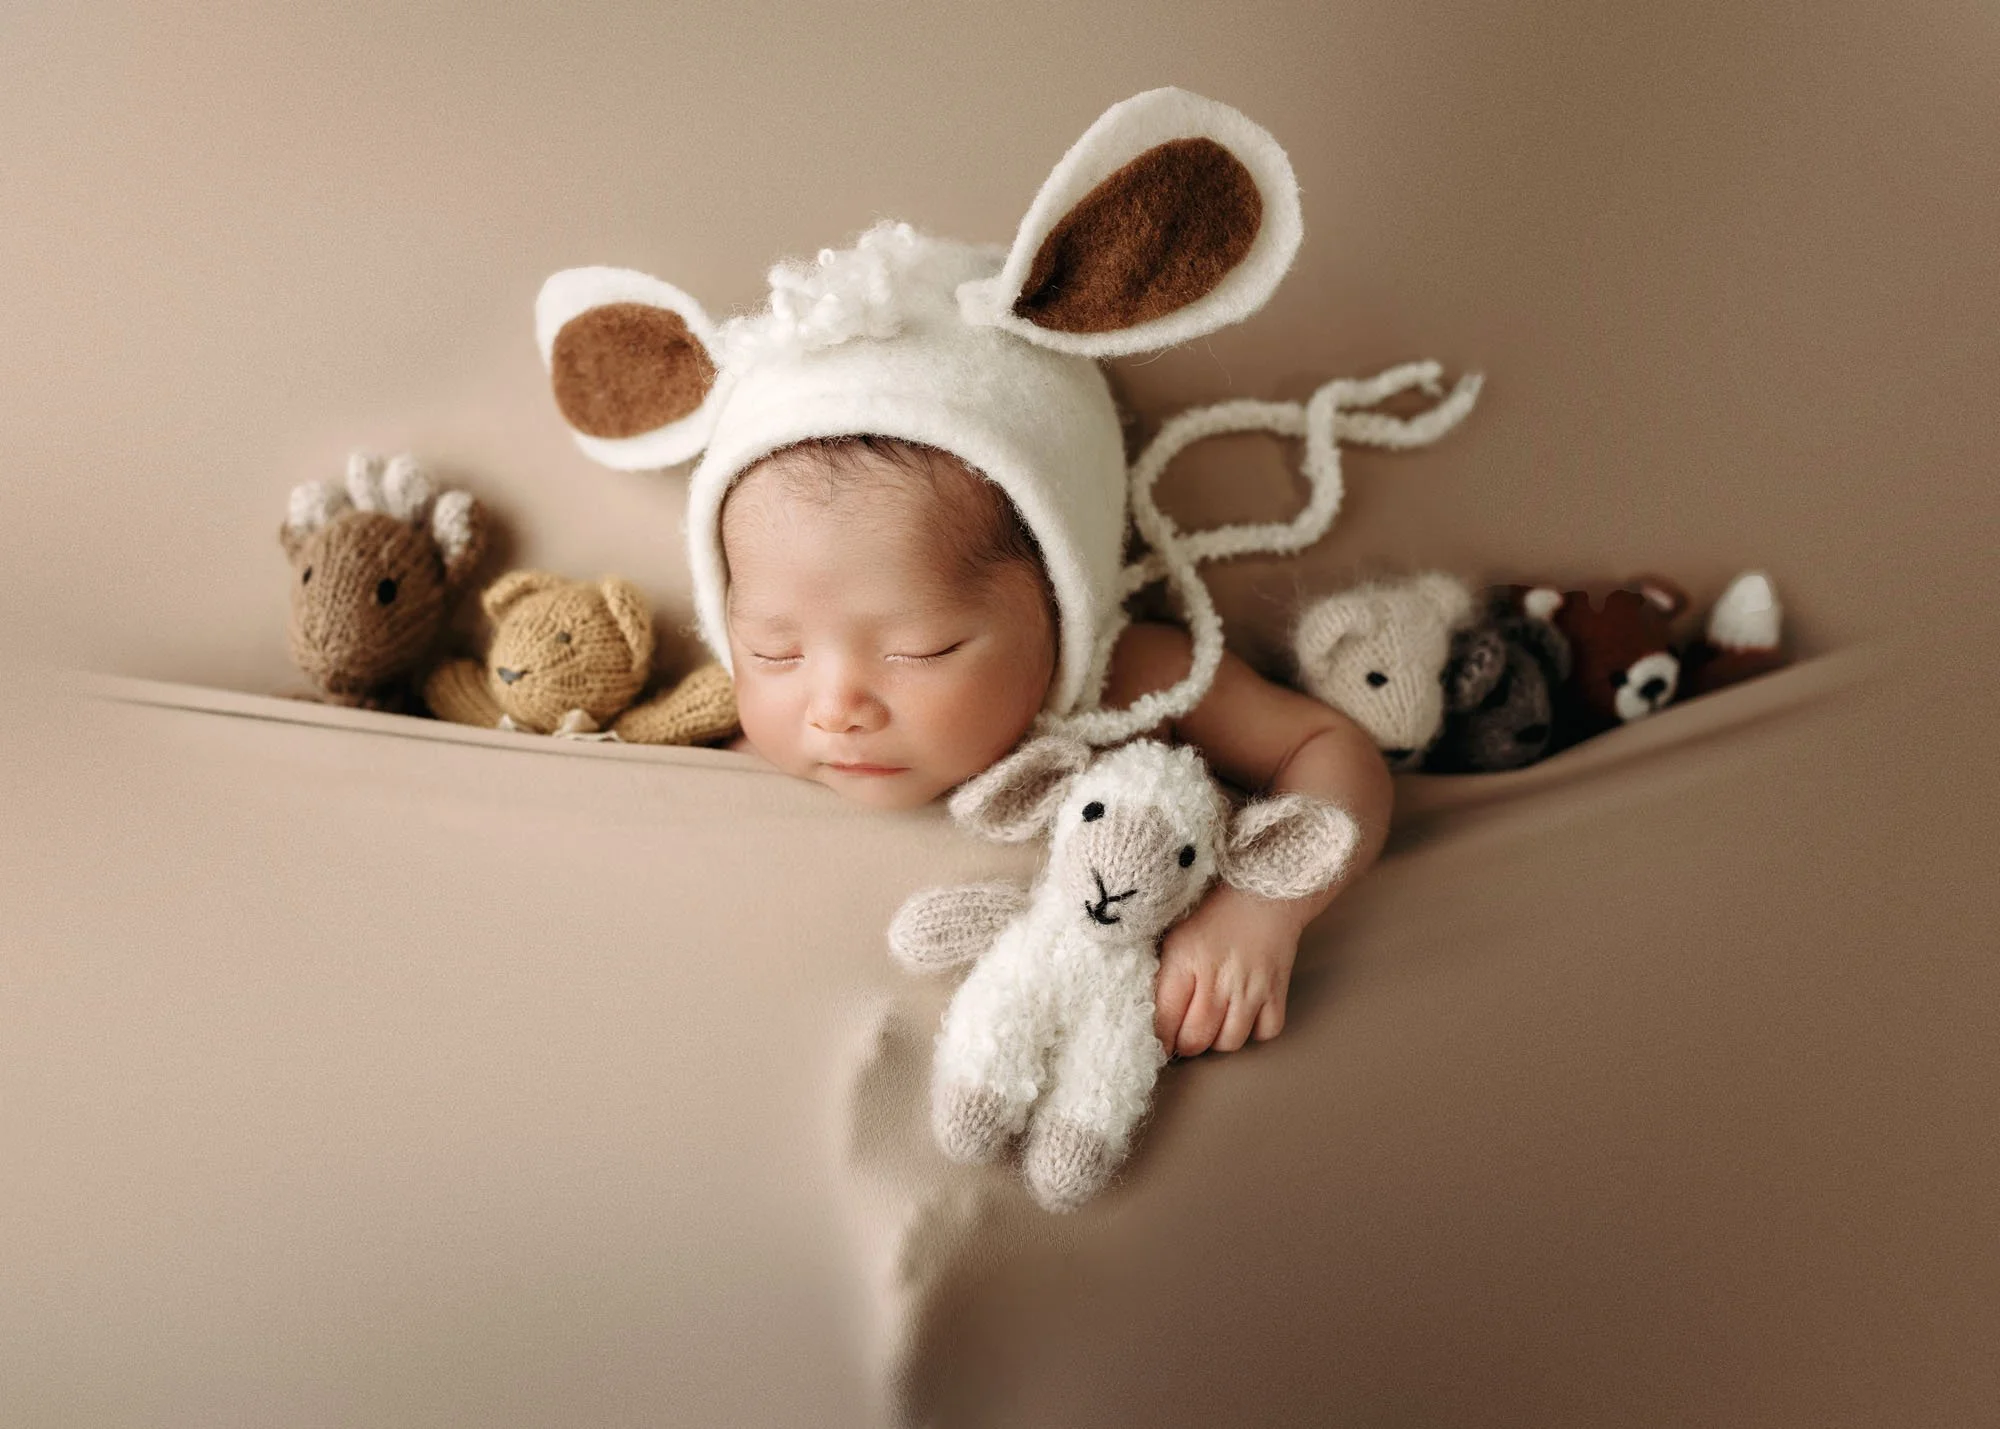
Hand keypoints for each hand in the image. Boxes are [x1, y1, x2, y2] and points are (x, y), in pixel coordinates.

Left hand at [1154, 882, 1306, 1056]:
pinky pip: (1265, 1032)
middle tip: (1183, 1036)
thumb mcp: (1174, 935)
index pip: (1165, 1020)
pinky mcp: (1277, 990)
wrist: (1263, 890)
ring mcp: (1250, 988)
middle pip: (1196, 1039)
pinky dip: (1254, 1031)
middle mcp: (1217, 979)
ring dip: (1218, 1040)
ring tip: (1213, 1024)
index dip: (1160, 1039)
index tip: (1159, 1042)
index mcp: (1184, 961)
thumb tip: (1146, 1010)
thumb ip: (1162, 972)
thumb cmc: (1213, 911)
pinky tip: (1244, 1015)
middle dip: (1185, 1045)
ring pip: (1229, 1042)